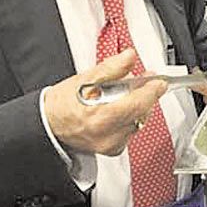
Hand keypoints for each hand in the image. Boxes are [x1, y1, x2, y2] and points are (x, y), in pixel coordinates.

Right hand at [44, 49, 167, 155]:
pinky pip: (130, 132)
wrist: (48, 124)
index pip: (138, 103)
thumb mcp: (84, 79)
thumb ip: (111, 68)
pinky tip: (121, 111)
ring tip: (126, 95)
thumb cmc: (62, 103)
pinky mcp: (111, 149)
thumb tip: (129, 57)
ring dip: (138, 107)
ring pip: (138, 123)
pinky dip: (130, 120)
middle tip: (142, 82)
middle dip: (145, 96)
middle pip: (141, 113)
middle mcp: (108, 134)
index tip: (158, 81)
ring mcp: (110, 144)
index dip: (152, 90)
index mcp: (101, 116)